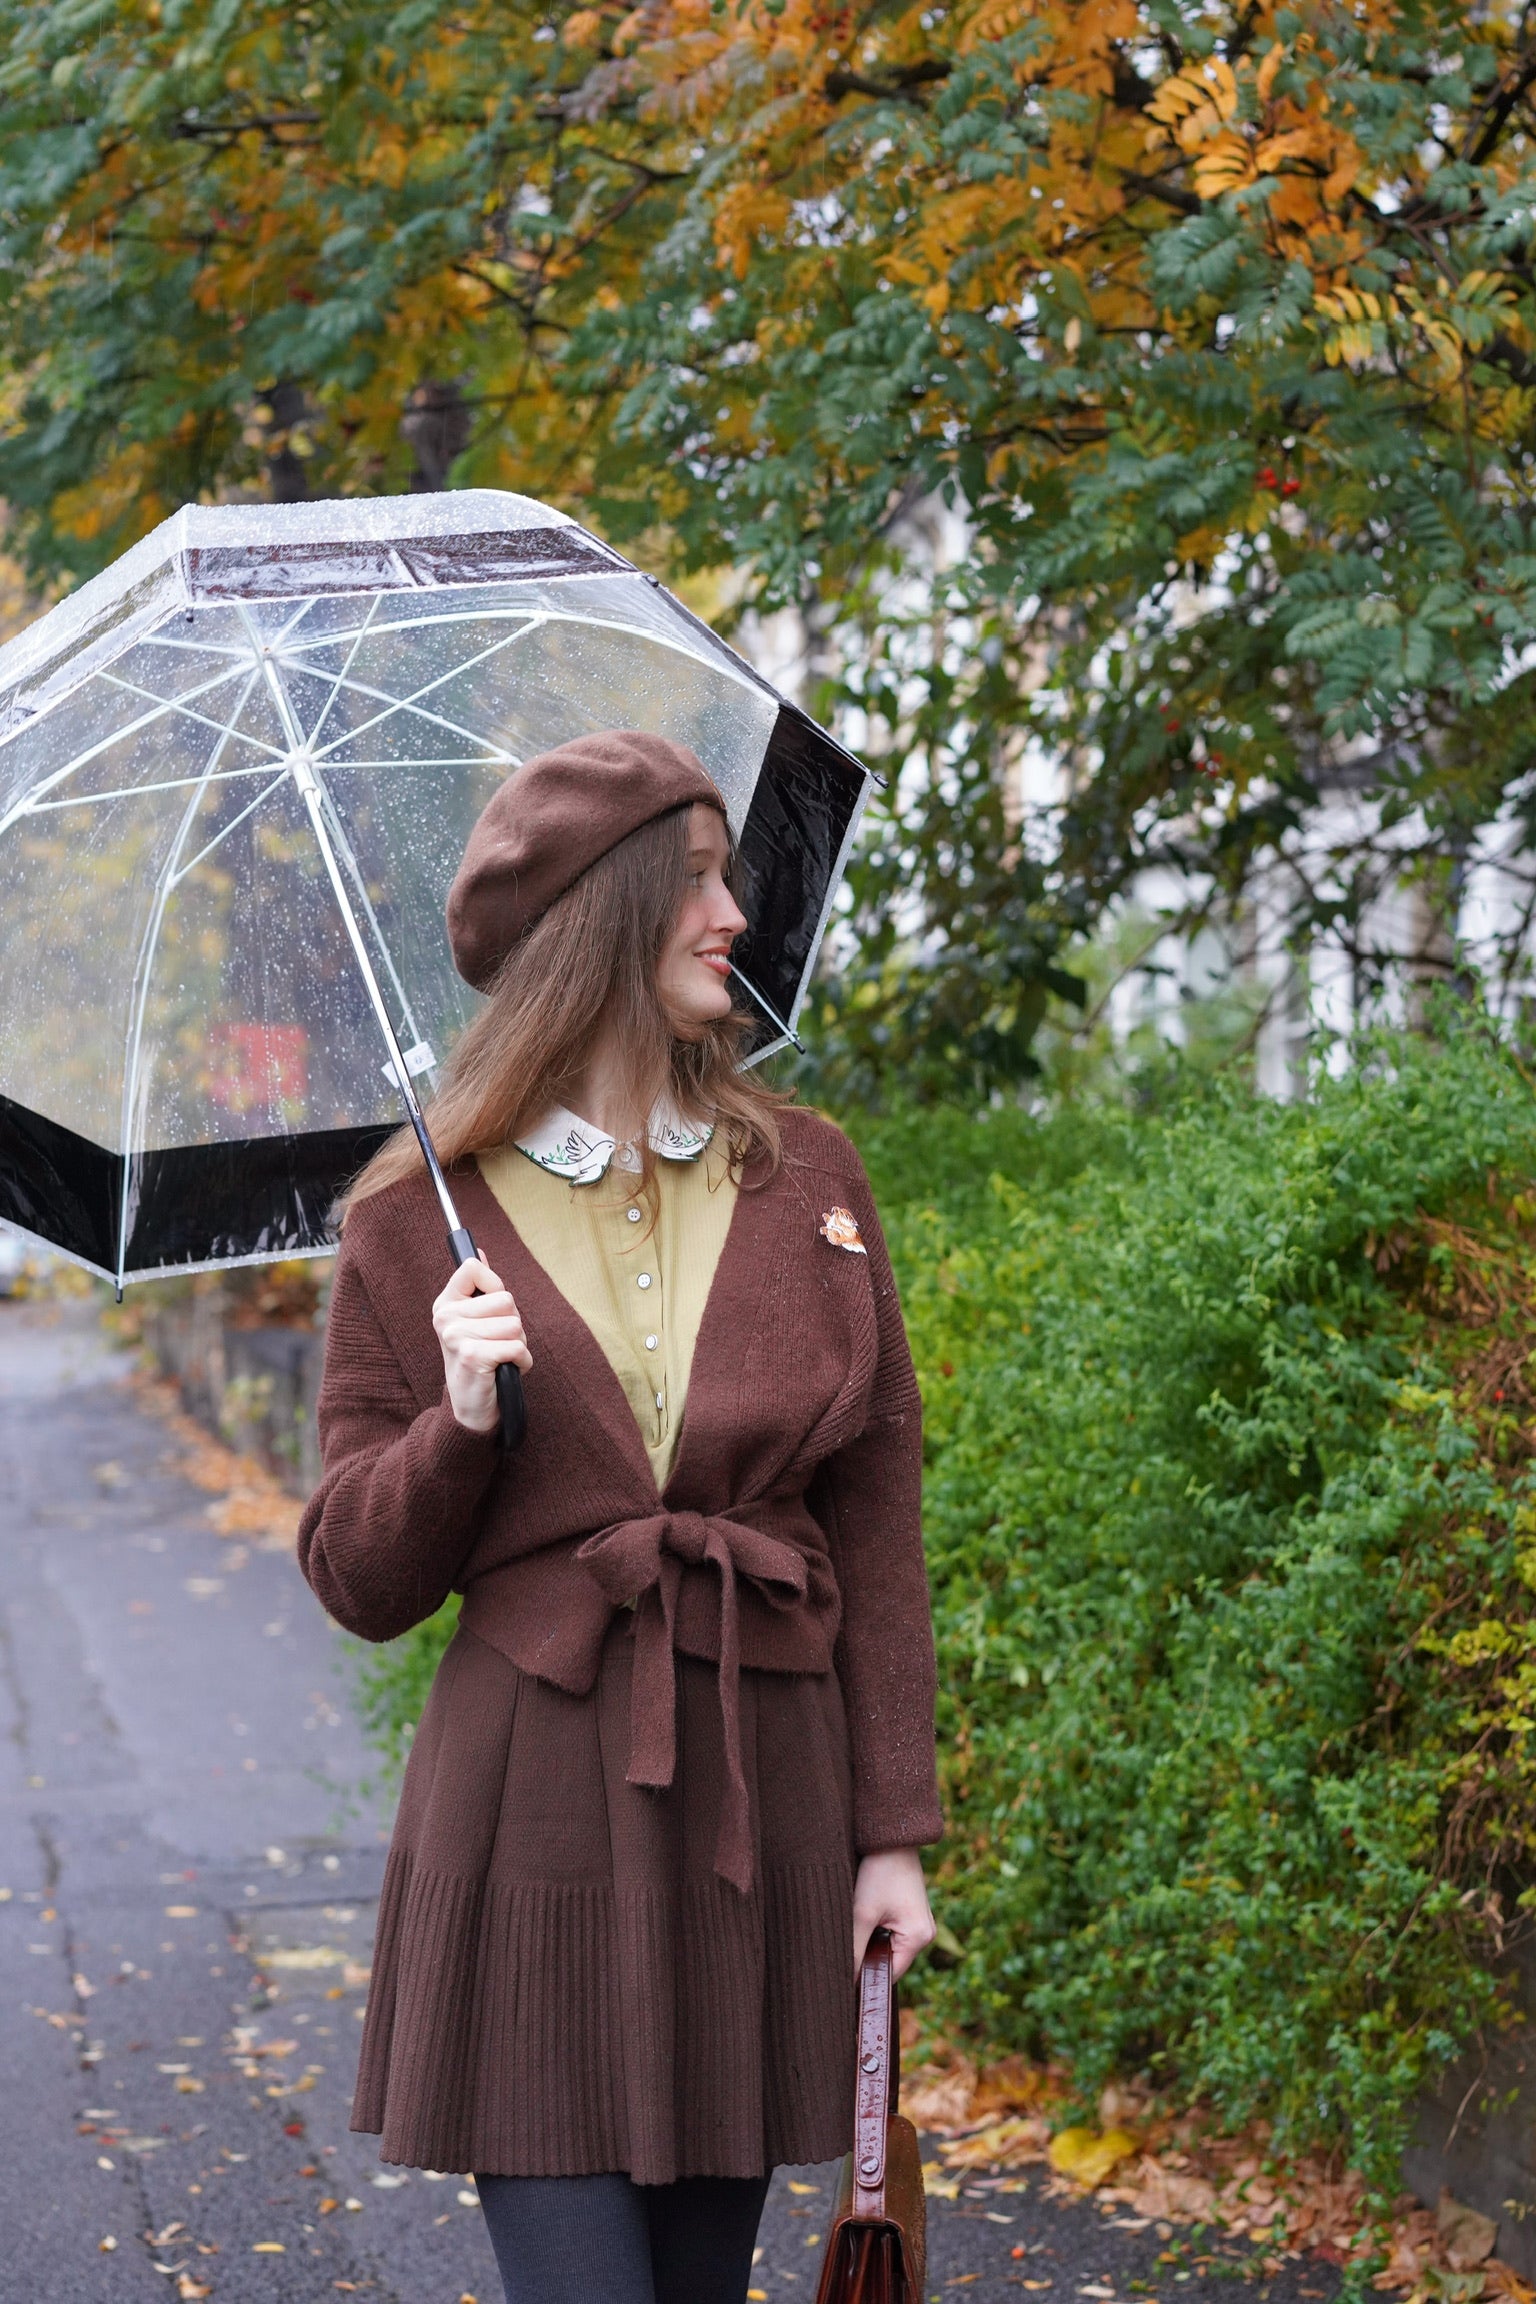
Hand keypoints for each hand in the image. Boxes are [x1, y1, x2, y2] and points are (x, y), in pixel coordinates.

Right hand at [432, 1257, 531, 1434]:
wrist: (470, 1407)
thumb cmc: (478, 1360)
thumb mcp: (473, 1321)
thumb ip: (477, 1287)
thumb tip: (479, 1253)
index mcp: (445, 1304)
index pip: (474, 1269)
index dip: (494, 1287)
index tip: (490, 1310)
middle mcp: (446, 1318)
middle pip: (506, 1300)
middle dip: (513, 1324)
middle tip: (497, 1343)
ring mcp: (456, 1337)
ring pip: (515, 1325)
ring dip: (518, 1345)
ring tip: (500, 1358)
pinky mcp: (472, 1356)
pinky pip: (517, 1347)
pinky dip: (522, 1362)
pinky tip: (506, 1370)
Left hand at [853, 1848, 934, 1981]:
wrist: (891, 1837)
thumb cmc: (880, 1872)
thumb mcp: (863, 1913)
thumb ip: (854, 1950)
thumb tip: (845, 1980)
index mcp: (918, 1938)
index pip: (890, 1974)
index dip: (866, 1978)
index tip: (842, 1977)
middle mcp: (925, 1934)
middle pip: (890, 1961)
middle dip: (868, 1958)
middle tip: (842, 1952)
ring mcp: (920, 1923)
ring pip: (889, 1947)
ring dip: (870, 1943)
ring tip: (852, 1932)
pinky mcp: (912, 1913)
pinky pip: (892, 1933)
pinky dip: (876, 1931)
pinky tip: (862, 1921)